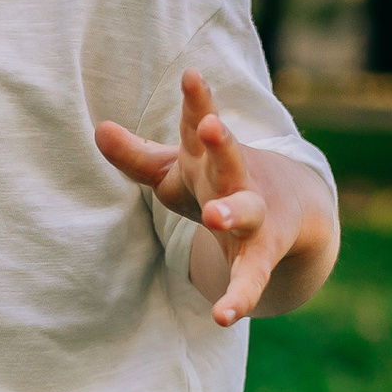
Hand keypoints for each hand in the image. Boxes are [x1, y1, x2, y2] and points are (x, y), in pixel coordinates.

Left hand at [94, 71, 329, 324]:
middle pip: (230, 158)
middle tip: (209, 126)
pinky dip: (238, 296)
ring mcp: (255, 215)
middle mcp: (238, 178)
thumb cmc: (217, 182)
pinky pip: (250, 276)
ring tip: (215, 217)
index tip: (192, 75)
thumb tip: (98, 129)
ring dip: (231, 212)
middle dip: (220, 142)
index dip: (197, 99)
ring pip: (247, 213)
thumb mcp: (177, 169)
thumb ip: (137, 156)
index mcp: (211, 155)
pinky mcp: (261, 254)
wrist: (293, 210)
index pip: (201, 120)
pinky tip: (223, 316)